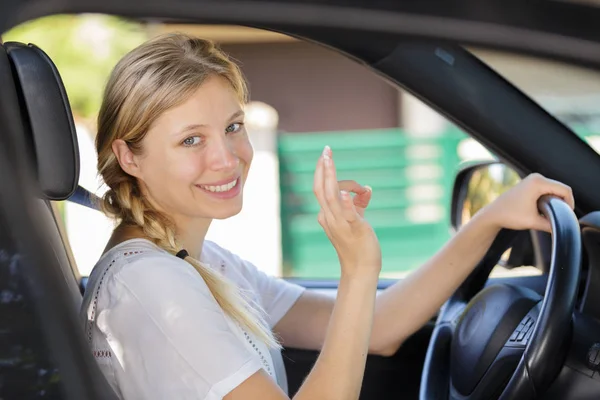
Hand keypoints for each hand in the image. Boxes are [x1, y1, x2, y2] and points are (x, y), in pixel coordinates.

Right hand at [313, 146, 380, 277]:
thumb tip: (366, 190)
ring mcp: (340, 224)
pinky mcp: (355, 229)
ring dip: (329, 177)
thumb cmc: (358, 245)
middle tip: (326, 151)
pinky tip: (346, 194)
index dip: (321, 172)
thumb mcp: (356, 220)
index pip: (322, 189)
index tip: (325, 156)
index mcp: (327, 215)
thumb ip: (358, 204)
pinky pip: (347, 215)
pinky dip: (345, 203)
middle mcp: (330, 218)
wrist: (361, 269)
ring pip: (331, 197)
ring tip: (328, 160)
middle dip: (323, 168)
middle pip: (322, 189)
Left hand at [479, 173, 574, 232]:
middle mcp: (536, 177)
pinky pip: (547, 190)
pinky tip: (544, 210)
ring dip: (556, 201)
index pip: (565, 190)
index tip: (567, 216)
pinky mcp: (529, 184)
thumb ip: (551, 225)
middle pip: (560, 189)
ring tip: (550, 215)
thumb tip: (563, 228)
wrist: (493, 214)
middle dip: (563, 203)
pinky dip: (549, 199)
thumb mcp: (533, 222)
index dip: (570, 204)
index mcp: (538, 182)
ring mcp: (532, 179)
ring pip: (554, 190)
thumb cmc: (509, 216)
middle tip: (560, 217)